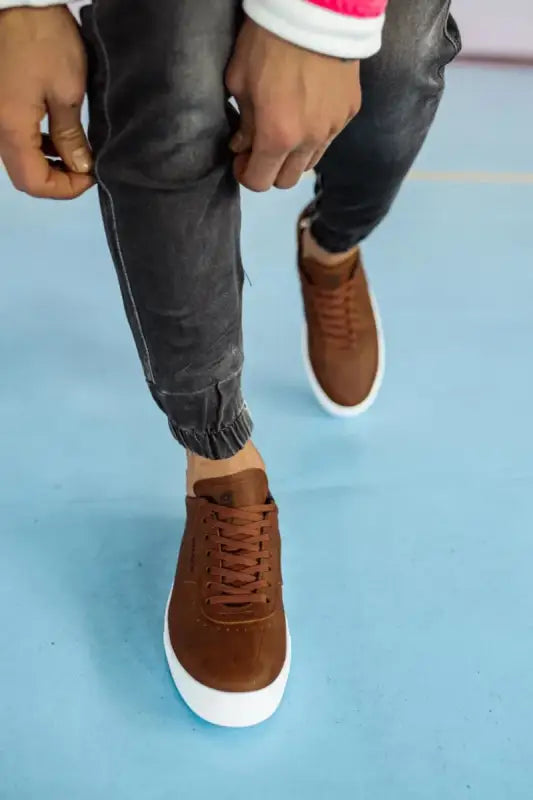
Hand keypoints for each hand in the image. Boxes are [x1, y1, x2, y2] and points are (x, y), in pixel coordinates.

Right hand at [0, 6, 93, 199]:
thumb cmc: (44, 41)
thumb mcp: (67, 90)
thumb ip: (71, 136)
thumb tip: (80, 167)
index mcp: (10, 128)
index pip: (34, 182)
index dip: (65, 189)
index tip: (90, 176)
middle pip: (23, 175)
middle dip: (56, 179)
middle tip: (84, 167)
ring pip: (18, 159)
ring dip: (47, 162)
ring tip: (75, 150)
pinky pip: (13, 138)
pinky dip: (36, 145)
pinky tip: (56, 134)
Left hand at [225, 18, 360, 191]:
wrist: (316, 10)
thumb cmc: (268, 42)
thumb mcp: (240, 81)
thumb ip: (243, 122)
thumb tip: (243, 144)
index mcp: (277, 137)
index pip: (260, 182)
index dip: (247, 175)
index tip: (242, 161)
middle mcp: (308, 141)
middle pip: (288, 180)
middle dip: (270, 170)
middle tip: (260, 149)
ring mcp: (333, 128)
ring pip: (310, 162)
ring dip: (294, 156)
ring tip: (285, 131)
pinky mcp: (349, 111)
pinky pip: (329, 137)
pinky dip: (315, 134)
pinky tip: (307, 111)